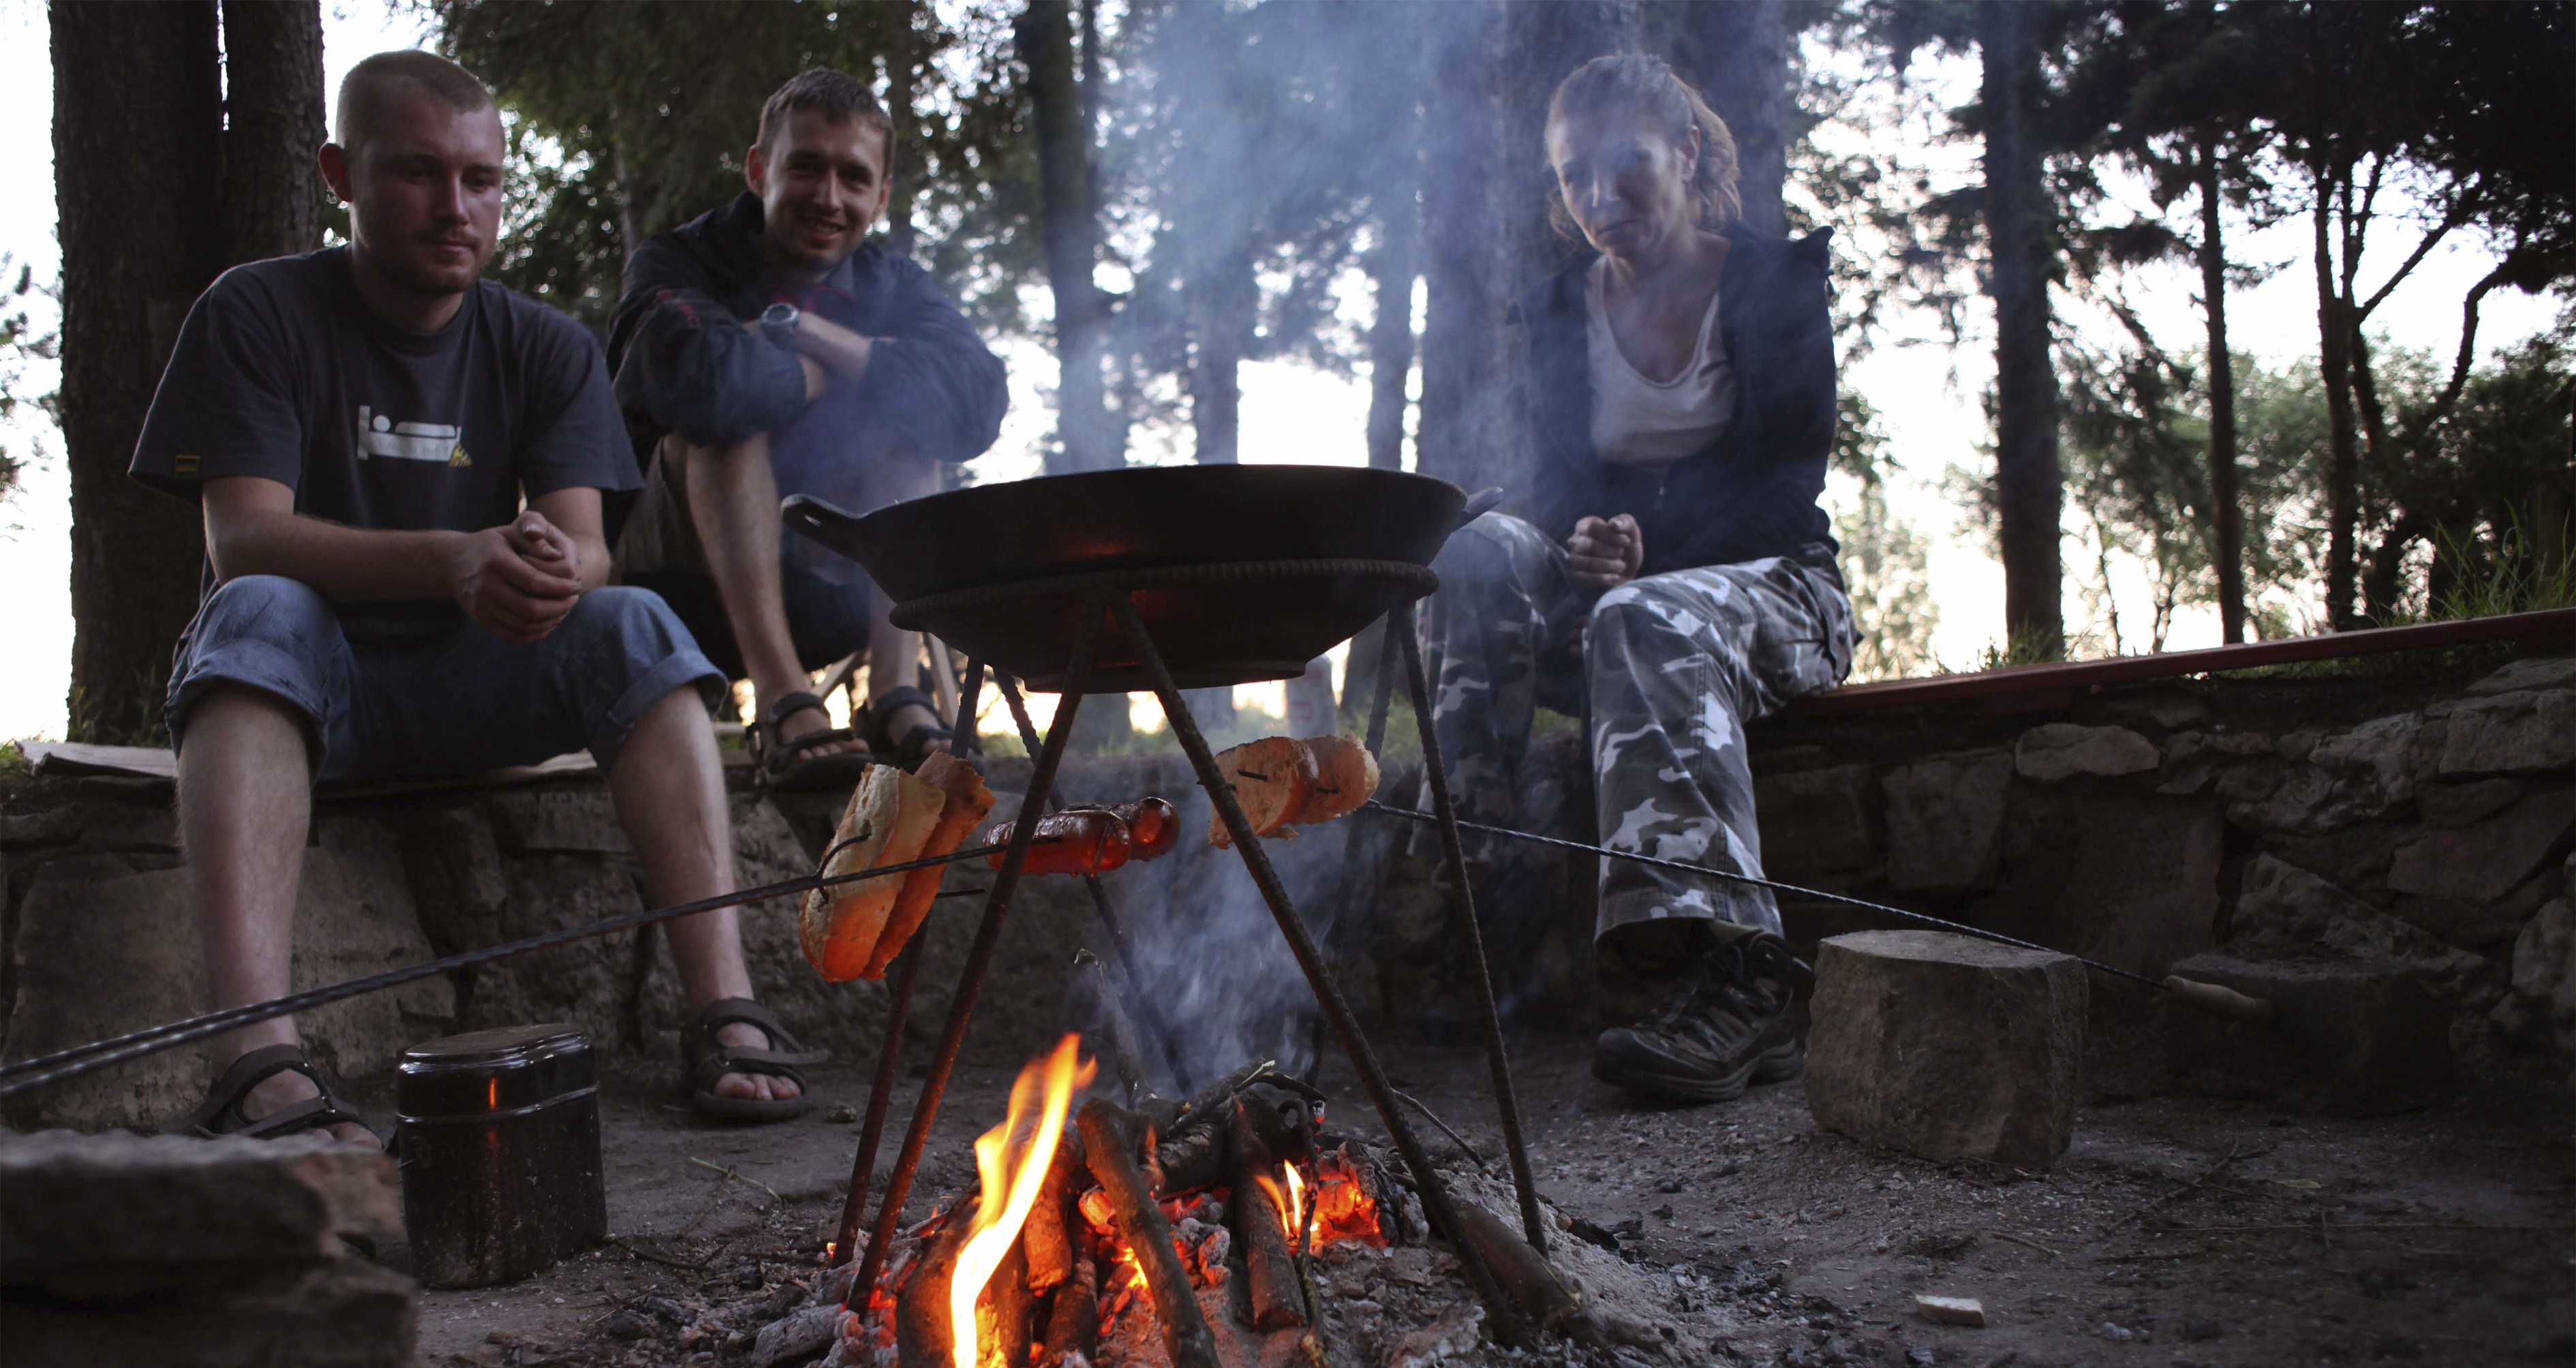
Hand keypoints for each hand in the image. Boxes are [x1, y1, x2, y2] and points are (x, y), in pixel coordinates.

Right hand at [450, 521, 582, 642]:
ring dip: (551, 621)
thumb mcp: (511, 531)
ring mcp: (481, 607)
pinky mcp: (482, 621)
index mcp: (495, 562)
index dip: (560, 587)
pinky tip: (549, 621)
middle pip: (530, 608)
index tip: (576, 585)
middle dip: (559, 607)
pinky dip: (536, 632)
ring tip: (564, 609)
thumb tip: (558, 557)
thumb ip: (535, 539)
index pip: (534, 582)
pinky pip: (514, 635)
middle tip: (573, 599)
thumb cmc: (491, 544)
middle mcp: (485, 587)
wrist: (453, 563)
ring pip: (524, 625)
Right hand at [1567, 514, 1643, 588]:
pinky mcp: (1575, 577)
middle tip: (1621, 554)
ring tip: (1621, 566)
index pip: (1591, 527)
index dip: (1611, 535)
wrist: (1626, 573)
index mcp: (1585, 526)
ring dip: (1610, 565)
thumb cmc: (1626, 549)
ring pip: (1589, 563)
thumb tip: (1613, 524)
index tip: (1627, 541)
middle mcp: (1574, 541)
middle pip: (1590, 545)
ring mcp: (1572, 559)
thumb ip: (1625, 522)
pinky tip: (1615, 577)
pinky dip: (1605, 578)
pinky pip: (1587, 578)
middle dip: (1611, 551)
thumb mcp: (1631, 532)